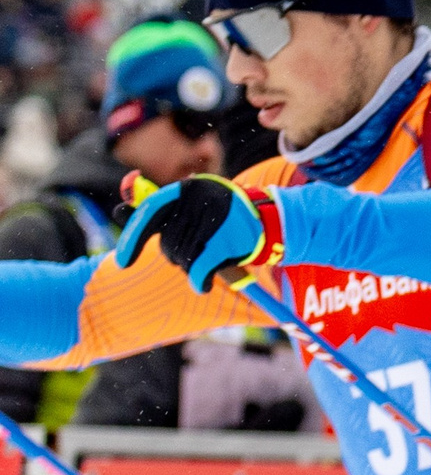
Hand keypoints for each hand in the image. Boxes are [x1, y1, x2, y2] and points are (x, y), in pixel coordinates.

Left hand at [115, 175, 279, 291]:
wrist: (268, 222)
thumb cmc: (218, 217)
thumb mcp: (188, 208)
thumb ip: (153, 209)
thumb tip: (118, 209)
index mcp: (188, 188)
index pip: (150, 213)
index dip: (133, 239)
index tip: (122, 263)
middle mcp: (202, 200)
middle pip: (167, 242)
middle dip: (174, 255)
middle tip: (192, 254)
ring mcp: (217, 220)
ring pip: (183, 258)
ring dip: (189, 268)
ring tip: (204, 263)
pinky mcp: (230, 241)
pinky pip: (200, 269)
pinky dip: (199, 281)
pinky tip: (203, 286)